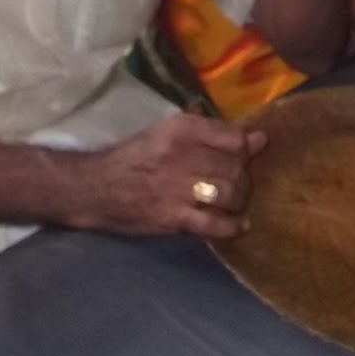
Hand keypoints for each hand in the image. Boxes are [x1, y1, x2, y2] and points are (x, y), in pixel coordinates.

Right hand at [77, 113, 264, 238]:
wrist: (96, 187)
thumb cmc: (136, 156)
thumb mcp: (168, 131)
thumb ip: (213, 133)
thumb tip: (258, 138)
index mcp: (182, 129)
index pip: (235, 137)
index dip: (247, 148)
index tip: (247, 154)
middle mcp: (183, 155)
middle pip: (236, 167)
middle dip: (244, 177)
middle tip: (238, 182)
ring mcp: (179, 188)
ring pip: (231, 194)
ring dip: (239, 200)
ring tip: (233, 201)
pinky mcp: (174, 218)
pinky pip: (215, 224)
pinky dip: (232, 226)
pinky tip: (237, 224)